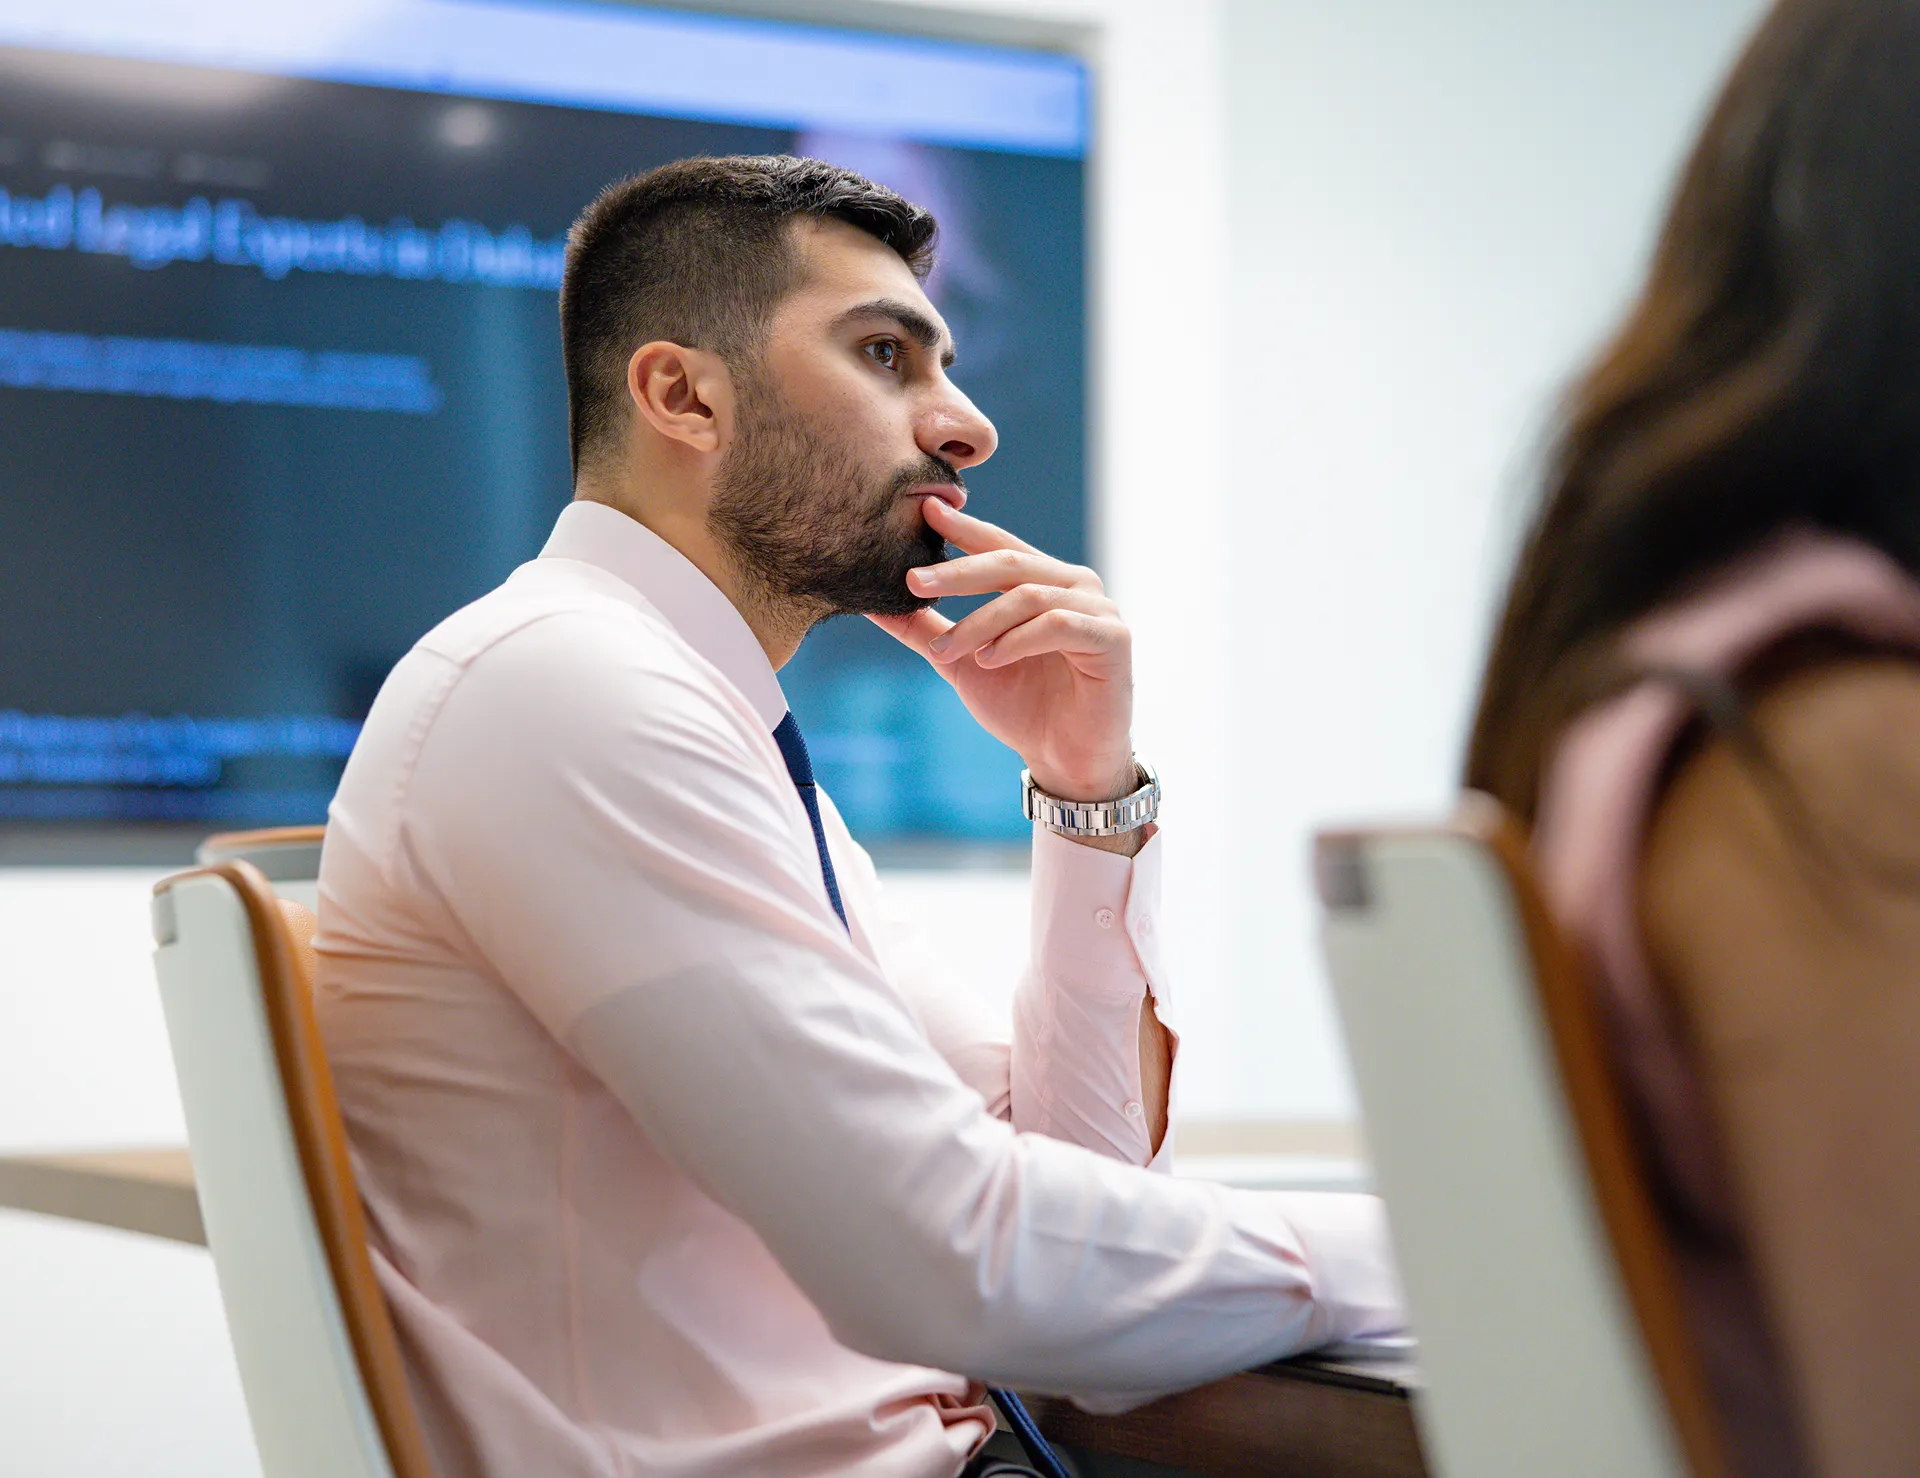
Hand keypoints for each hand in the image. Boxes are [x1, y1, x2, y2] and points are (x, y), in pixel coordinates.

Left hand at [868, 497, 1134, 802]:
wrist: (1065, 761)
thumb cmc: (1022, 708)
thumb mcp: (961, 663)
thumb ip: (924, 630)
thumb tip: (872, 604)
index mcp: (1044, 581)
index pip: (998, 544)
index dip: (963, 528)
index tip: (922, 510)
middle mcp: (1074, 585)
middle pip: (1009, 562)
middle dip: (957, 571)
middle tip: (913, 580)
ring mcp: (1098, 608)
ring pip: (1028, 596)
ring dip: (980, 623)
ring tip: (947, 650)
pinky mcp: (1113, 638)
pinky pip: (1058, 625)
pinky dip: (1017, 640)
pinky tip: (988, 659)